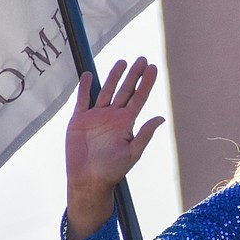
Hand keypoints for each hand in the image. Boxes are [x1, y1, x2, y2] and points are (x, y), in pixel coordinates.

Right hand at [65, 58, 164, 239]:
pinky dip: (85, 88)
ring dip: (114, 77)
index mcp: (126, 123)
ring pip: (107, 91)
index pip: (139, 98)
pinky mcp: (79, 120)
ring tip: (122, 62)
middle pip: (125, 90)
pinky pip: (82, 100)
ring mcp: (96, 116)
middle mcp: (113, 117)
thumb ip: (145, 134)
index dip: (146, 83)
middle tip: (141, 59)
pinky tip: (90, 75)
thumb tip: (160, 118)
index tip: (152, 68)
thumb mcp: (132, 152)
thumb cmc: (112, 170)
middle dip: (133, 75)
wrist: (88, 180)